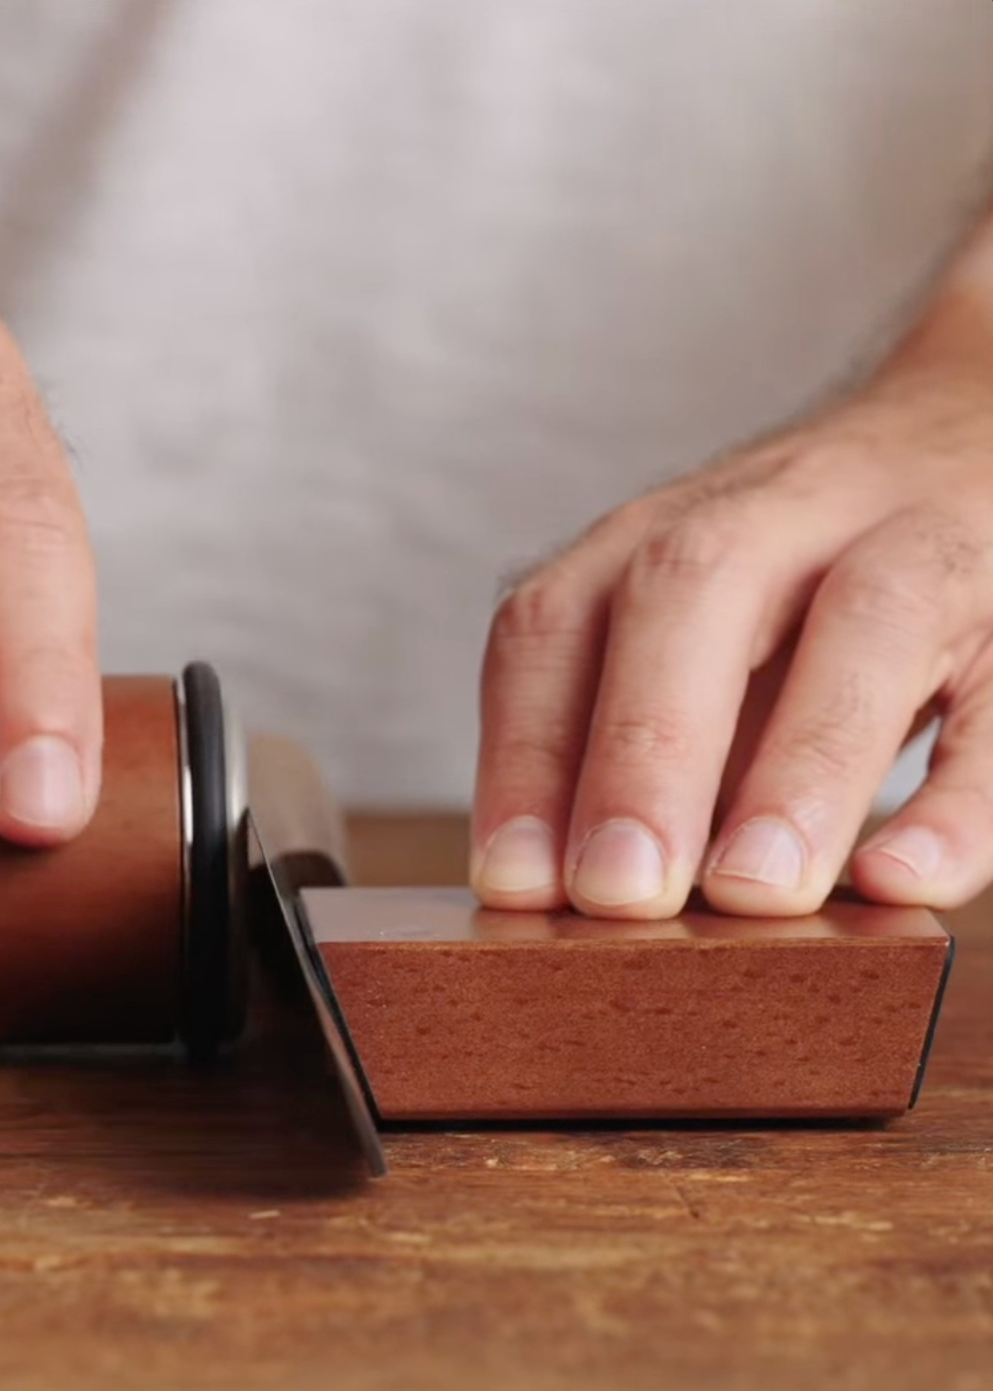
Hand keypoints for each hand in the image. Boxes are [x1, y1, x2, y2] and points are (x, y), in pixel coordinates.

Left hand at [472, 289, 992, 917]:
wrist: (972, 427)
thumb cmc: (797, 581)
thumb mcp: (695, 632)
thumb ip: (636, 739)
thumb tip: (567, 896)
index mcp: (662, 535)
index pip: (559, 622)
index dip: (525, 752)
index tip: (511, 883)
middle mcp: (775, 514)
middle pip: (694, 591)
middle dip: (644, 748)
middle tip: (617, 893)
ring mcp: (914, 538)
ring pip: (869, 617)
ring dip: (801, 764)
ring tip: (754, 891)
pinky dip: (961, 796)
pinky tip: (905, 879)